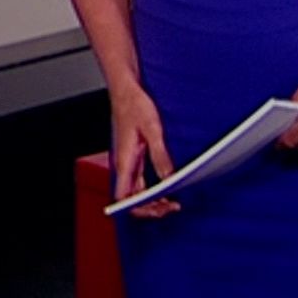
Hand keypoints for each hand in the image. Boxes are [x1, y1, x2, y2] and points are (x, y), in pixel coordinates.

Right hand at [110, 86, 180, 217]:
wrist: (124, 88)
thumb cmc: (133, 105)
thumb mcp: (152, 129)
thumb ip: (160, 155)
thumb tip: (169, 178)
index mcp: (123, 161)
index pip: (124, 198)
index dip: (141, 209)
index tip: (162, 207)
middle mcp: (123, 165)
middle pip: (132, 199)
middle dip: (152, 207)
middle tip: (174, 206)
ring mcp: (128, 162)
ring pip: (137, 191)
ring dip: (153, 199)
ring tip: (173, 199)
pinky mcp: (133, 157)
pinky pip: (141, 181)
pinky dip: (153, 189)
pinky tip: (167, 186)